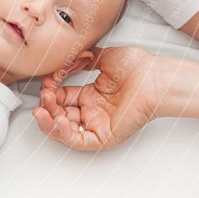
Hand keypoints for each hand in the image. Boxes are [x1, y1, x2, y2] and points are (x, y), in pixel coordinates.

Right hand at [33, 46, 159, 149]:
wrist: (156, 77)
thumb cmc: (140, 67)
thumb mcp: (104, 57)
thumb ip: (82, 59)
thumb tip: (67, 59)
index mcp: (92, 95)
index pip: (62, 97)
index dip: (51, 91)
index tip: (47, 80)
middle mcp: (93, 110)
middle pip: (59, 114)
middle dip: (47, 105)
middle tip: (45, 95)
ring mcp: (98, 124)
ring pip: (64, 130)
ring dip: (49, 121)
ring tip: (42, 109)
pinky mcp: (104, 135)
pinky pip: (78, 140)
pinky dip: (63, 133)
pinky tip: (55, 121)